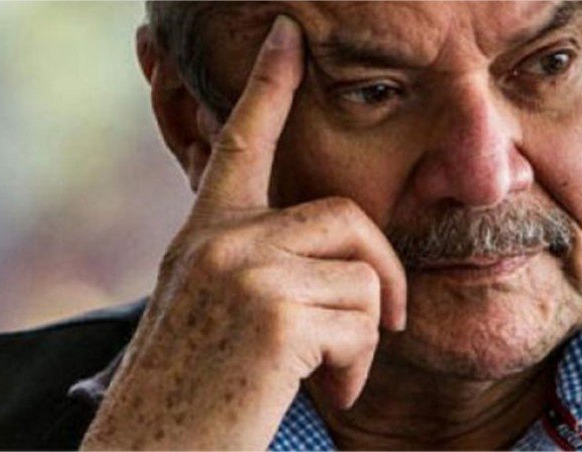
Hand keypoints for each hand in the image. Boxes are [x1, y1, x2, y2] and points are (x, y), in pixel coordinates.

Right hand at [81, 16, 405, 449]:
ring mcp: (243, 272)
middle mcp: (220, 241)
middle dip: (383, 275)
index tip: (288, 35)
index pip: (245, 142)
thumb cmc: (197, 394)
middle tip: (384, 324)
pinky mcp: (272, 313)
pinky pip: (362, 322)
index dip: (270, 84)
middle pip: (348, 219)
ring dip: (363, 341)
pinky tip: (325, 392)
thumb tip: (348, 262)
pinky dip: (357, 368)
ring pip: (363, 279)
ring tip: (329, 374)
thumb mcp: (216, 312)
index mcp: (207, 235)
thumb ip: (262, 267)